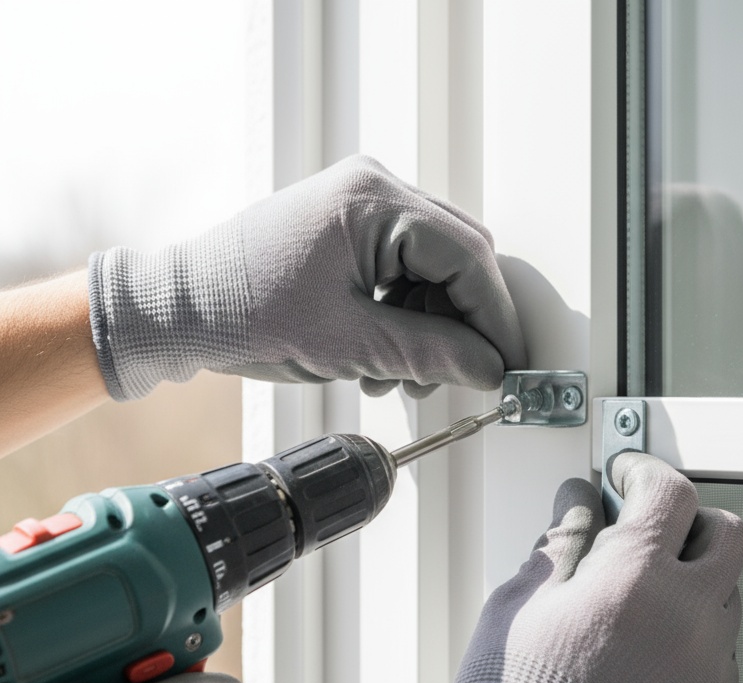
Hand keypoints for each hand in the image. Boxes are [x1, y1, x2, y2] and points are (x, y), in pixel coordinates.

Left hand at [88, 154, 525, 400]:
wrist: (176, 310)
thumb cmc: (241, 313)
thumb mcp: (348, 344)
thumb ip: (431, 354)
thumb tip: (490, 368)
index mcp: (374, 201)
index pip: (468, 257)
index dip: (495, 318)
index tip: (508, 365)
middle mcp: (374, 188)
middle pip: (459, 259)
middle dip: (463, 323)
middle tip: (462, 374)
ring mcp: (361, 203)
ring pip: (436, 268)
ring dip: (434, 325)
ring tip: (405, 376)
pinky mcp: (350, 226)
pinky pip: (406, 268)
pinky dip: (408, 313)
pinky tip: (387, 354)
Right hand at [435, 453, 742, 682]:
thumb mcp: (517, 606)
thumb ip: (561, 543)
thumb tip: (578, 503)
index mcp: (634, 581)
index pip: (671, 493)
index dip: (646, 473)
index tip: (629, 476)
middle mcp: (687, 620)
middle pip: (726, 536)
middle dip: (689, 522)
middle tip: (649, 530)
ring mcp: (708, 668)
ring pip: (726, 596)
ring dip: (692, 584)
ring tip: (636, 604)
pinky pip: (720, 653)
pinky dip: (692, 641)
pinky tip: (645, 654)